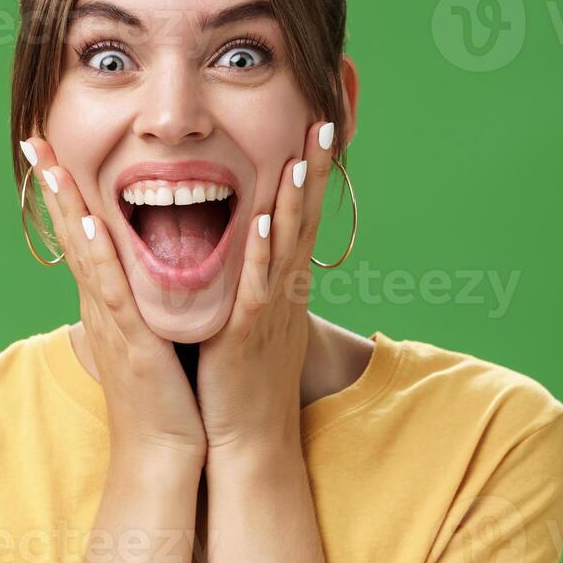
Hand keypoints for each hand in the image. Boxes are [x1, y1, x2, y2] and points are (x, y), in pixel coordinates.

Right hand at [24, 138, 205, 466]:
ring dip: (67, 206)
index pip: (84, 235)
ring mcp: (111, 322)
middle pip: (72, 234)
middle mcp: (102, 305)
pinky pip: (112, 289)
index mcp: (112, 301)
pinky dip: (98, 253)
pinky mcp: (129, 340)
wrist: (165, 451)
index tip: (52, 149)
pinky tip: (89, 221)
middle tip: (33, 138)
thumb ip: (148, 302)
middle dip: (54, 186)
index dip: (67, 192)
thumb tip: (155, 273)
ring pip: (83, 253)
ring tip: (50, 163)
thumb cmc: (168, 395)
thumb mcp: (155, 335)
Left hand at [195, 121, 336, 457]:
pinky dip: (262, 252)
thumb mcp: (248, 325)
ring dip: (296, 198)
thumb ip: (245, 287)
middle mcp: (282, 291)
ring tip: (303, 151)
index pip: (301, 219)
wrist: (248, 444)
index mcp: (280, 286)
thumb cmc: (239, 388)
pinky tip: (263, 219)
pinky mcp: (247, 334)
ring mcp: (269, 311)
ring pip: (287, 244)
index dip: (312, 175)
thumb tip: (236, 256)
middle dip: (315, 169)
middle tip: (326, 118)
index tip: (318, 129)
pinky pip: (257, 286)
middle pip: (306, 219)